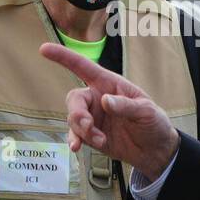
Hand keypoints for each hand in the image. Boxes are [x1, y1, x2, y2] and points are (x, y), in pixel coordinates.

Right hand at [38, 42, 179, 180]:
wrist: (155, 150)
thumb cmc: (153, 122)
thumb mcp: (146, 111)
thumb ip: (125, 106)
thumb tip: (103, 101)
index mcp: (109, 84)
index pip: (83, 67)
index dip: (63, 57)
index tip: (44, 49)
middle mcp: (97, 98)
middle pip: (74, 99)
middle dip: (77, 113)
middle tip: (88, 126)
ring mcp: (93, 117)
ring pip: (73, 119)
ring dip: (82, 130)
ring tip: (100, 140)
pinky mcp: (91, 135)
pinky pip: (75, 135)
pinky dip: (75, 140)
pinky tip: (77, 148)